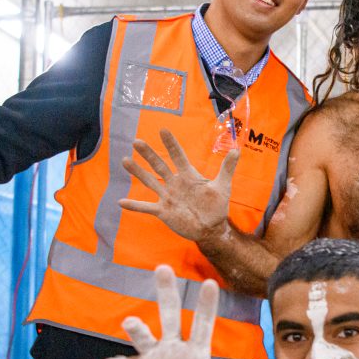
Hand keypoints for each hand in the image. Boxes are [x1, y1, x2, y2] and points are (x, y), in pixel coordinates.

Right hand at [100, 265, 249, 358]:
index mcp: (195, 354)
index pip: (203, 326)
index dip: (206, 306)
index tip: (211, 282)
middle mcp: (172, 348)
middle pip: (170, 315)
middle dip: (166, 292)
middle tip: (163, 267)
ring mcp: (151, 357)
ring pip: (144, 336)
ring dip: (137, 329)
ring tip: (130, 322)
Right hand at [120, 129, 236, 241]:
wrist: (211, 228)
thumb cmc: (217, 206)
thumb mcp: (223, 186)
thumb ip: (227, 168)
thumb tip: (237, 149)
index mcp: (188, 175)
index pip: (178, 156)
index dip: (171, 144)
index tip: (163, 130)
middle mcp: (175, 183)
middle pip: (159, 165)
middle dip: (149, 154)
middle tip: (137, 141)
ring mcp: (168, 197)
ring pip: (150, 182)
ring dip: (138, 172)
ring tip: (125, 160)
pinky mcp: (163, 211)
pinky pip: (146, 207)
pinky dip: (134, 206)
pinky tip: (121, 202)